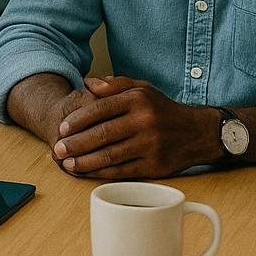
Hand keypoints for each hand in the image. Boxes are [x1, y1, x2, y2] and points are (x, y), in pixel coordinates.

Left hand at [52, 75, 214, 177]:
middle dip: (75, 144)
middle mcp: (144, 121)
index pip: (100, 109)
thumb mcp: (143, 89)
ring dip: (84, 161)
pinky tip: (87, 172)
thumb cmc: (162, 109)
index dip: (77, 120)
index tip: (62, 128)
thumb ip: (114, 84)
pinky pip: (121, 171)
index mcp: (138, 100)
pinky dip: (101, 173)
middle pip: (102, 134)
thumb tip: (87, 83)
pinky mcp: (154, 166)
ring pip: (109, 155)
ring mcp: (150, 145)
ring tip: (67, 164)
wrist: (197, 133)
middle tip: (58, 149)